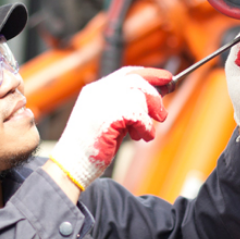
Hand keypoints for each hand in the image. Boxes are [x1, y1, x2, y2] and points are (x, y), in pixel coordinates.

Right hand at [50, 66, 171, 189]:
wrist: (72, 165)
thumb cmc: (92, 146)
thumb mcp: (110, 119)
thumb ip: (127, 106)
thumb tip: (157, 97)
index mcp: (96, 90)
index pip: (127, 73)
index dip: (149, 74)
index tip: (167, 78)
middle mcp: (98, 92)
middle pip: (136, 81)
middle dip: (154, 96)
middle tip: (162, 114)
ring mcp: (101, 103)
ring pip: (139, 97)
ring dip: (148, 117)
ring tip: (143, 133)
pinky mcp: (108, 118)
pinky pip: (139, 117)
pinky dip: (146, 128)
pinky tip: (141, 138)